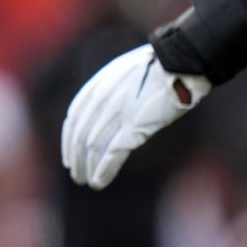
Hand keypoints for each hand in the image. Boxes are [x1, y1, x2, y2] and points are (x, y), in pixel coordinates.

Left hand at [60, 45, 210, 189]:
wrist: (177, 64)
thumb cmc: (155, 70)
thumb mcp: (122, 75)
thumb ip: (108, 93)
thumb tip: (101, 114)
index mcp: (97, 86)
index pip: (73, 119)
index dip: (68, 141)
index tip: (69, 157)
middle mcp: (102, 100)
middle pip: (80, 136)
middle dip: (76, 158)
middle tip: (76, 175)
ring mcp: (117, 112)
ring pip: (93, 147)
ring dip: (87, 167)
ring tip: (87, 181)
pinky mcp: (135, 126)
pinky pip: (112, 153)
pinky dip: (103, 169)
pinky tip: (98, 181)